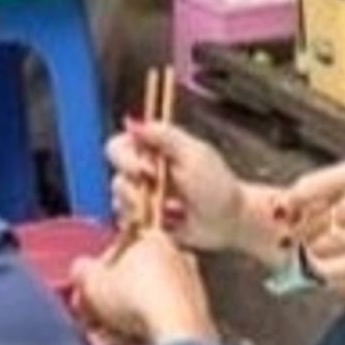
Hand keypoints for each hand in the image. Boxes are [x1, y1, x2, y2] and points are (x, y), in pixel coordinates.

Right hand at [68, 229, 216, 344]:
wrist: (176, 333)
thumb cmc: (135, 298)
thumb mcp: (92, 281)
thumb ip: (81, 271)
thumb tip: (80, 270)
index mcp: (154, 240)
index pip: (119, 250)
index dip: (98, 273)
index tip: (86, 292)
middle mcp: (178, 259)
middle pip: (133, 282)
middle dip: (108, 306)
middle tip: (91, 323)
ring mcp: (191, 289)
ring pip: (145, 306)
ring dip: (120, 325)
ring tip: (103, 343)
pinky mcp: (198, 317)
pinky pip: (161, 324)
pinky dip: (142, 336)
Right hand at [112, 118, 257, 253]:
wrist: (229, 221)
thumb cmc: (217, 185)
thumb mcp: (194, 154)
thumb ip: (164, 135)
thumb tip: (133, 121)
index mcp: (154, 148)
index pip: (119, 145)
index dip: (125, 158)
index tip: (144, 171)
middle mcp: (144, 169)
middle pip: (115, 174)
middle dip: (131, 187)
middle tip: (154, 195)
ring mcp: (143, 195)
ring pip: (118, 198)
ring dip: (137, 206)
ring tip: (164, 212)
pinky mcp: (144, 218)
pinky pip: (125, 220)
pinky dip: (138, 222)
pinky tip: (160, 223)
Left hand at [284, 159, 344, 283]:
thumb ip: (337, 182)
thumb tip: (291, 200)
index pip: (308, 188)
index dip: (292, 203)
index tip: (290, 211)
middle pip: (313, 219)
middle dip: (303, 230)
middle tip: (303, 234)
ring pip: (322, 245)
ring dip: (313, 249)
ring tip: (320, 247)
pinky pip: (336, 269)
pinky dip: (322, 269)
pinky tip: (322, 267)